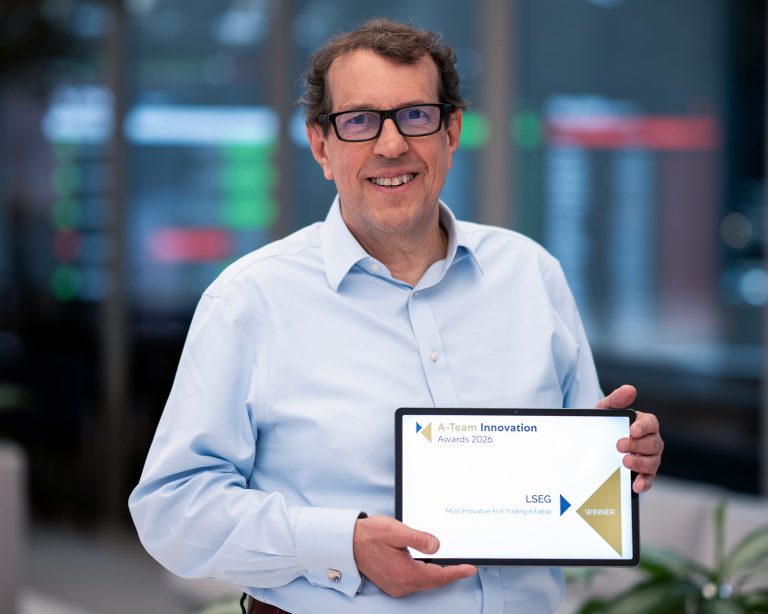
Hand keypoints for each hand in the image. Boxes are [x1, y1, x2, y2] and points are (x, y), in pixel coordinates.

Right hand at [352, 515, 476, 597]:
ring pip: (425, 584)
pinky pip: (416, 583)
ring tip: (452, 566)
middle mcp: (401, 584)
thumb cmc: (370, 534)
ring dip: (438, 575)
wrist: (349, 543)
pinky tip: (430, 567)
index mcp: (405, 572)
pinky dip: (427, 576)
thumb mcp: (396, 530)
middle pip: (433, 582)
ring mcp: (396, 586)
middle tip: (465, 567)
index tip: (470, 568)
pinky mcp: (392, 584)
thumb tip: (437, 546)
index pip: (438, 575)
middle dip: (450, 574)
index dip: (456, 572)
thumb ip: (418, 538)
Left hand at [596, 385, 663, 493]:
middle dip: (637, 445)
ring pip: (653, 462)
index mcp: (644, 423)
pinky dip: (644, 482)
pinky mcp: (645, 473)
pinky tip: (635, 484)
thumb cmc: (605, 424)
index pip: (651, 423)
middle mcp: (652, 440)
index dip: (643, 427)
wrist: (595, 442)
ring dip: (640, 463)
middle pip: (653, 444)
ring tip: (625, 462)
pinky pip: (649, 479)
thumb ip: (616, 399)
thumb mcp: (605, 410)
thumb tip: (630, 389)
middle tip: (619, 446)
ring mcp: (650, 457)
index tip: (631, 430)